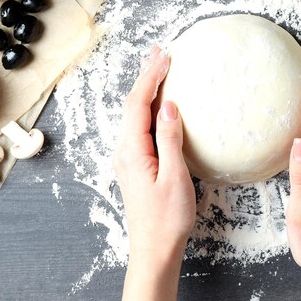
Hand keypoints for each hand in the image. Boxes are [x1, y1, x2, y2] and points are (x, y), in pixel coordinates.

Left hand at [113, 46, 194, 300]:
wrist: (154, 249)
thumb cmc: (167, 218)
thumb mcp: (175, 177)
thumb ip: (170, 139)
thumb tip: (169, 106)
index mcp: (133, 151)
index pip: (139, 104)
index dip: (151, 77)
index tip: (165, 56)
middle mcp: (125, 150)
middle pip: (133, 104)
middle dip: (146, 75)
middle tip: (160, 51)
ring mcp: (128, 157)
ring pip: (135, 114)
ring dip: (147, 89)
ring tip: (159, 67)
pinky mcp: (136, 164)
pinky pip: (139, 127)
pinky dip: (149, 107)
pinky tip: (159, 103)